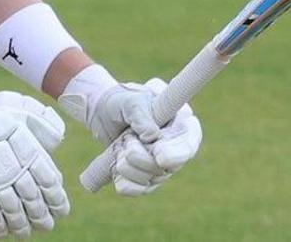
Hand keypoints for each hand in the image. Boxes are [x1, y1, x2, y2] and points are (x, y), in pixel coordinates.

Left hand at [60, 67, 201, 196]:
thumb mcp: (130, 101)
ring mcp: (161, 164)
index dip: (177, 153)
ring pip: (152, 179)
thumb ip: (142, 115)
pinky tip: (116, 171)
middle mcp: (174, 146)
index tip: (158, 156)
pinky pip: (140, 189)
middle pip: (170, 167)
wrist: (102, 111)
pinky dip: (126, 183)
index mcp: (179, 122)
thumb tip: (152, 137)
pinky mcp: (145, 176)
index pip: (189, 142)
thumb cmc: (121, 100)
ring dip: (129, 166)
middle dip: (143, 159)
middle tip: (127, 142)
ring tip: (119, 146)